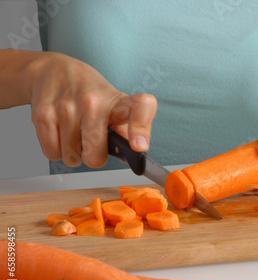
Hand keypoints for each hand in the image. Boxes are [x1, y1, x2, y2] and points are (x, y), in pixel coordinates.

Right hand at [29, 52, 156, 167]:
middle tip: (92, 140)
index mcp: (118, 101)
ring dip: (73, 152)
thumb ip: (127, 131)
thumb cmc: (90, 94)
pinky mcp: (44, 114)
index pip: (141, 107)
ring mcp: (67, 107)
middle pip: (95, 156)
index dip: (141, 128)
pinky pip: (53, 153)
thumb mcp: (116, 106)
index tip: (139, 146)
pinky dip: (57, 149)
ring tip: (75, 132)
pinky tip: (61, 132)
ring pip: (72, 157)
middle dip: (93, 156)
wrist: (53, 71)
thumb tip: (134, 152)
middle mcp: (93, 101)